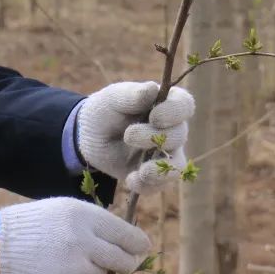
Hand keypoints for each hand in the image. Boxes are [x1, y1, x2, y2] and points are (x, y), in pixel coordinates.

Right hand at [0, 197, 149, 273]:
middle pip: (124, 261)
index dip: (138, 244)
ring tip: (78, 263)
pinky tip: (66, 273)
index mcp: (85, 216)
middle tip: (123, 263)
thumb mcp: (67, 210)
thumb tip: (130, 240)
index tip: (142, 248)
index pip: (127, 235)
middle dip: (126, 264)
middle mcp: (82, 240)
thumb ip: (97, 223)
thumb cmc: (38, 223)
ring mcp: (74, 266)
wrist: (1, 243)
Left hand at [76, 81, 194, 193]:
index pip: (184, 105)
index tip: (153, 116)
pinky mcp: (155, 174)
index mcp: (166, 103)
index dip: (174, 112)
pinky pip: (161, 184)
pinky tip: (130, 179)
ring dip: (159, 168)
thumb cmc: (105, 109)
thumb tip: (152, 89)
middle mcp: (172, 128)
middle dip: (154, 137)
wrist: (89, 136)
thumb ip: (132, 95)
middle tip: (128, 135)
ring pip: (177, 164)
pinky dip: (147, 184)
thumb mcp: (113, 98)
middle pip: (179, 135)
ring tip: (140, 170)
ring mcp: (165, 153)